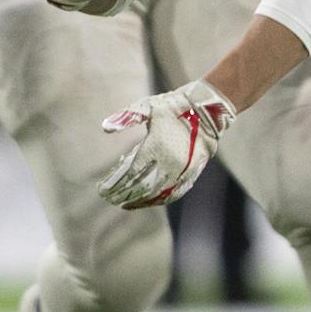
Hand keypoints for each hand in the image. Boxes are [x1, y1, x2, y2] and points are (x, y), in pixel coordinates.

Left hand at [97, 79, 235, 208]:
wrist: (208, 110)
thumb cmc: (174, 106)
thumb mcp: (148, 106)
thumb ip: (127, 117)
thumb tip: (105, 127)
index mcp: (155, 146)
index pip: (131, 173)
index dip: (116, 185)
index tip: (102, 190)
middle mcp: (169, 162)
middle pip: (142, 187)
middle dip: (124, 195)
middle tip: (111, 199)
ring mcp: (182, 169)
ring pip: (158, 194)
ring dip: (141, 201)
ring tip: (126, 204)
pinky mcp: (192, 172)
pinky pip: (175, 193)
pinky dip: (160, 200)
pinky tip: (150, 202)